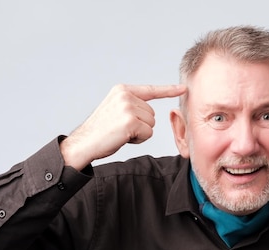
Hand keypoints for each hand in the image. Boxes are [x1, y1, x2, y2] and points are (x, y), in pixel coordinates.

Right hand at [61, 84, 186, 169]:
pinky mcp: (130, 121)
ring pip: (151, 124)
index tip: (183, 88)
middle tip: (121, 129)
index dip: (169, 90)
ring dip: (140, 133)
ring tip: (121, 133)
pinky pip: (148, 133)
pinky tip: (123, 138)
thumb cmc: (101, 131)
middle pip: (153, 114)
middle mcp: (126, 95)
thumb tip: (151, 112)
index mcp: (122, 90)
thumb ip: (132, 106)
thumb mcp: (116, 111)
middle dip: (141, 125)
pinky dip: (138, 140)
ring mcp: (128, 107)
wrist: (84, 143)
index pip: (151, 90)